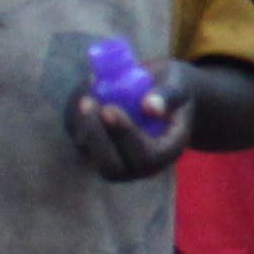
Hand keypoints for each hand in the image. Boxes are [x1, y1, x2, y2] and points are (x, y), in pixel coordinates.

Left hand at [70, 66, 187, 181]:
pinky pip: (79, 137)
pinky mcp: (95, 145)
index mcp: (167, 152)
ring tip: (86, 91)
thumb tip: (150, 106)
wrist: (160, 89)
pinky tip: (84, 89)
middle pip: (112, 168)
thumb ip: (169, 95)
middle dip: (96, 137)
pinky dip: (75, 115)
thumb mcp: (178, 84)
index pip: (146, 157)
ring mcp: (116, 158)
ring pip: (91, 154)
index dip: (125, 136)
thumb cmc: (173, 86)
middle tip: (88, 103)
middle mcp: (140, 164)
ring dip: (82, 124)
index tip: (109, 108)